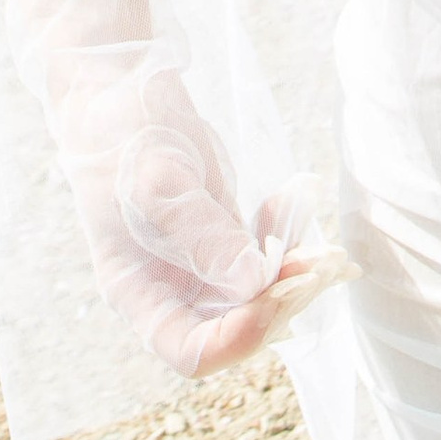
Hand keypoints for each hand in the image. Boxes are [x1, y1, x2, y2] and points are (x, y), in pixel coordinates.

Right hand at [73, 66, 341, 378]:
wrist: (114, 86)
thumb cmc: (120, 134)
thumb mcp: (156, 180)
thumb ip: (202, 235)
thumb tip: (253, 283)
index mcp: (138, 292)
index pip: (190, 352)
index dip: (236, 341)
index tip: (276, 296)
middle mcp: (168, 289)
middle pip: (232, 328)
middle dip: (279, 303)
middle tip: (320, 265)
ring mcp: (195, 261)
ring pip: (254, 293)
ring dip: (293, 273)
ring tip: (326, 248)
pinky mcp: (217, 231)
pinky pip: (259, 254)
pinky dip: (284, 238)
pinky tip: (292, 200)